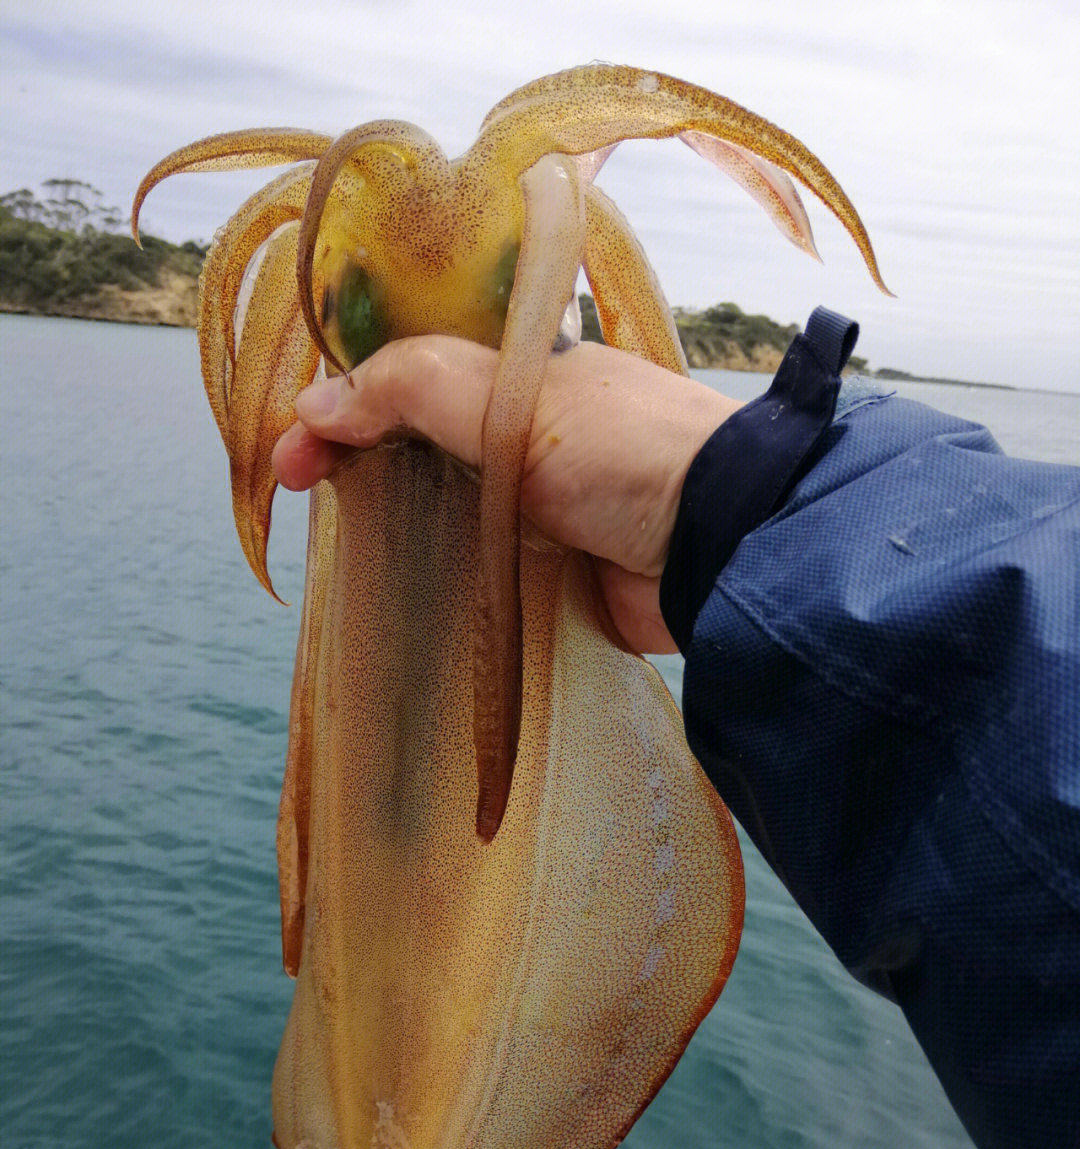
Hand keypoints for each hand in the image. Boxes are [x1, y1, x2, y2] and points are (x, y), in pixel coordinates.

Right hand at [272, 337, 740, 652]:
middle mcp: (523, 436)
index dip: (345, 402)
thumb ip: (413, 388)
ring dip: (388, 519)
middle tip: (297, 490)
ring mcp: (536, 508)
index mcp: (519, 378)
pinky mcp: (549, 573)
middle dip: (354, 459)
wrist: (720, 547)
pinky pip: (474, 568)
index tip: (293, 449)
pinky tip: (391, 581)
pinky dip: (434, 572)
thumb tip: (317, 402)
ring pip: (439, 508)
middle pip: (415, 442)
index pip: (409, 377)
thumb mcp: (514, 397)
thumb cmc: (626, 451)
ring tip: (335, 537)